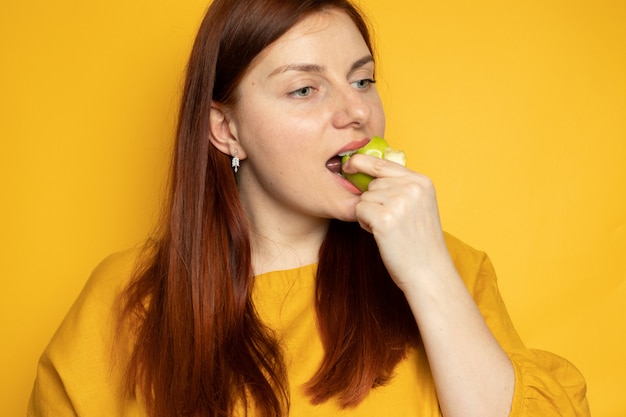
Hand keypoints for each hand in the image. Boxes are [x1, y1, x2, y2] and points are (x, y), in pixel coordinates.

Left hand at [342, 153, 453, 291]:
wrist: (428, 272)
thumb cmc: (420, 242)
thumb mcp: (419, 205)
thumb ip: (401, 187)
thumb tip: (367, 171)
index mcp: (422, 181)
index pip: (384, 163)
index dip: (362, 162)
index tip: (350, 164)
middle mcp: (411, 187)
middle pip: (372, 183)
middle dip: (373, 201)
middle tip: (392, 222)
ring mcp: (398, 202)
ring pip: (363, 198)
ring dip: (369, 214)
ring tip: (389, 229)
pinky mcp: (384, 218)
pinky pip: (358, 211)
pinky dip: (364, 224)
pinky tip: (381, 235)